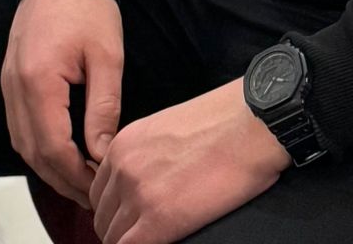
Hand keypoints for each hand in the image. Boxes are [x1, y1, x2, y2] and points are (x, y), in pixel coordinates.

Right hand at [2, 0, 124, 206]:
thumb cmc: (88, 3)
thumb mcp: (107, 55)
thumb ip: (103, 107)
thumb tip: (101, 151)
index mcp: (38, 80)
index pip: (52, 147)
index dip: (75, 175)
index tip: (99, 185)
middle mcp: (15, 85)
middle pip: (32, 152)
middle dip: (62, 179)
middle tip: (91, 192)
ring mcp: (8, 81)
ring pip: (21, 142)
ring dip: (48, 166)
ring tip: (79, 177)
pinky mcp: (11, 76)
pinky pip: (18, 123)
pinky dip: (37, 144)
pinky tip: (61, 150)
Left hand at [88, 79, 289, 243]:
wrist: (252, 123)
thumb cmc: (224, 121)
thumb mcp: (167, 129)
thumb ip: (145, 155)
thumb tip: (145, 183)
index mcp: (124, 143)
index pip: (100, 191)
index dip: (115, 209)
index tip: (131, 218)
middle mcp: (124, 167)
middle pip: (103, 217)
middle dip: (120, 229)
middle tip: (143, 233)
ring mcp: (139, 194)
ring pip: (113, 237)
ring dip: (129, 241)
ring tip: (153, 238)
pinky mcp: (160, 220)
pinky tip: (160, 242)